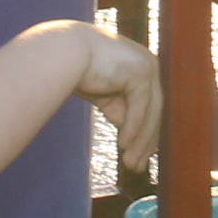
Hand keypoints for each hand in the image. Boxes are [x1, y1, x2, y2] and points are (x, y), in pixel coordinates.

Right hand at [77, 27, 161, 173]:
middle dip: (145, 141)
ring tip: (131, 163)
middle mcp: (150, 64)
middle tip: (137, 166)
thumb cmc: (78, 69)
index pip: (150, 106)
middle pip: (153, 111)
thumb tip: (131, 134)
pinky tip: (124, 145)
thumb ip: (120, 108)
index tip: (142, 156)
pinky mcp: (140, 73)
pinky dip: (133, 128)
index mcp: (143, 66)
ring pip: (149, 112)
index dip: (146, 133)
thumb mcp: (105, 94)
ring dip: (140, 141)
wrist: (64, 51)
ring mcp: (147, 67)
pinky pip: (139, 107)